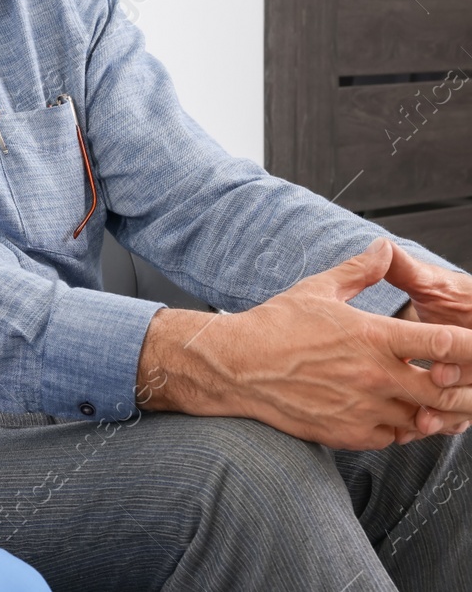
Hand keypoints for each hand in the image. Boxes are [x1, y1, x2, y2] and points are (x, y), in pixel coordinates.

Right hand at [144, 237, 471, 449]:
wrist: (236, 366)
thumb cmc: (274, 325)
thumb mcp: (318, 289)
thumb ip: (360, 271)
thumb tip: (383, 247)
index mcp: (372, 336)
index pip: (444, 344)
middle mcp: (374, 375)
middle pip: (444, 391)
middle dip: (461, 389)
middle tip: (462, 381)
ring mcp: (363, 408)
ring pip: (422, 419)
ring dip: (429, 410)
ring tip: (426, 398)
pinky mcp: (349, 433)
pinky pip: (394, 438)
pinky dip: (401, 427)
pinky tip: (392, 412)